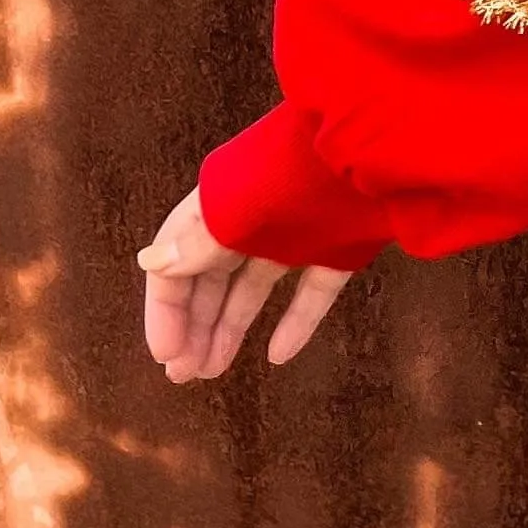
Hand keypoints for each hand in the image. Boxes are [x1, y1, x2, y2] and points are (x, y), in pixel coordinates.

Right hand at [137, 187, 355, 381]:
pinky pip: (312, 292)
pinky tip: (278, 355)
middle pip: (213, 278)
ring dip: (233, 328)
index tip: (166, 353)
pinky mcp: (340, 248)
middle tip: (184, 374)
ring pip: (255, 289)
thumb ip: (198, 242)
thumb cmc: (298, 171)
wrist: (376, 152)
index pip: (179, 261)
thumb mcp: (238, 210)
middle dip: (195, 325)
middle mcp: (254, 220)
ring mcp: (298, 235)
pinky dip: (296, 323)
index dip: (168, 307)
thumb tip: (151, 263)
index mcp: (220, 205)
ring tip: (214, 370)